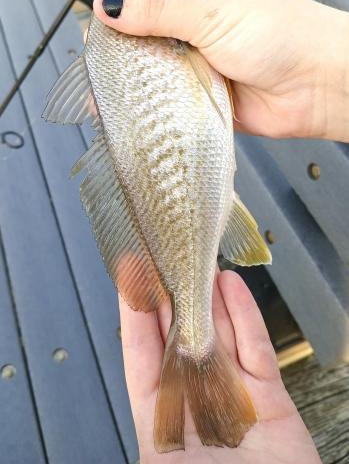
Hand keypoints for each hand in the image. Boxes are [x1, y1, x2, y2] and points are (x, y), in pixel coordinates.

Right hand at [94, 0, 348, 141]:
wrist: (320, 85)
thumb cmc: (283, 35)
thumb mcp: (213, 13)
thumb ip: (160, 11)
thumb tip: (109, 5)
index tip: (97, 13)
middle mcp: (198, 29)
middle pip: (148, 34)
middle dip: (124, 48)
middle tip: (97, 61)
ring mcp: (202, 65)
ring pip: (158, 72)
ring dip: (137, 82)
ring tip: (105, 91)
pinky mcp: (207, 99)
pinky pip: (174, 104)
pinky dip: (156, 110)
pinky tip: (133, 114)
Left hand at [119, 270, 319, 462]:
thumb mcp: (161, 459)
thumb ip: (150, 417)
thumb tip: (135, 379)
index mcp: (157, 413)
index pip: (140, 348)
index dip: (135, 309)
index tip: (131, 271)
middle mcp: (193, 396)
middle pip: (180, 332)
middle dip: (174, 293)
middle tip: (169, 252)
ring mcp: (232, 393)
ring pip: (218, 331)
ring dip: (208, 295)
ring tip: (199, 258)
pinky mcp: (269, 395)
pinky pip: (254, 346)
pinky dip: (244, 314)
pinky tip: (232, 286)